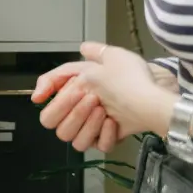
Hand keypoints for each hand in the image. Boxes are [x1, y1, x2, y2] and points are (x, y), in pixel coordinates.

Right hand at [34, 42, 176, 151]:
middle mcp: (80, 112)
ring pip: (71, 138)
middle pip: (52, 122)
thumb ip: (92, 52)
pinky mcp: (105, 140)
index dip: (43, 96)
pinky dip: (104, 134)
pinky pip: (95, 145)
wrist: (152, 100)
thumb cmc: (131, 78)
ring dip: (86, 123)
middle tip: (90, 98)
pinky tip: (114, 122)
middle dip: (68, 110)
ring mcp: (91, 128)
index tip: (40, 97)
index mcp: (77, 91)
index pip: (47, 101)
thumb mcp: (111, 57)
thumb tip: (82, 47)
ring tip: (103, 110)